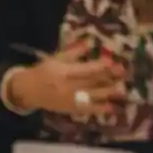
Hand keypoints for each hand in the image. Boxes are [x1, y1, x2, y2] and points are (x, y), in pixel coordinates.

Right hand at [8, 43, 124, 115]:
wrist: (29, 91)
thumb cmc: (44, 72)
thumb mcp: (56, 58)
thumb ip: (73, 52)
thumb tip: (89, 42)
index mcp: (65, 72)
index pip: (86, 69)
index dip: (100, 67)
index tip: (113, 63)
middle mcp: (69, 87)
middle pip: (92, 82)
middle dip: (108, 78)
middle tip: (124, 74)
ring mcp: (70, 99)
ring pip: (92, 96)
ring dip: (108, 94)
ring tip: (122, 91)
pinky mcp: (71, 109)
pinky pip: (87, 109)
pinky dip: (100, 109)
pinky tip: (112, 108)